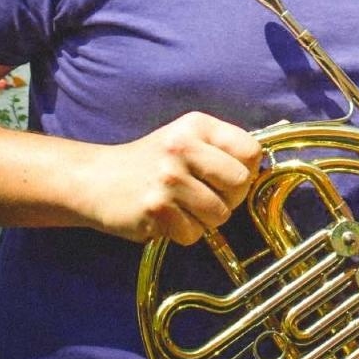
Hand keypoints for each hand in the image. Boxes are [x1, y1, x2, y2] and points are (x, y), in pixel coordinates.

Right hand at [71, 112, 260, 244]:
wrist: (94, 180)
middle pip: (241, 183)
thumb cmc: (151, 162)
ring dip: (205, 219)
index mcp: (197, 125)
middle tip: (206, 196)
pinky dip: (183, 233)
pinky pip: (193, 233)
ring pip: (220, 214)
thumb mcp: (187, 139)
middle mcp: (182, 147)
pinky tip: (165, 218)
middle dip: (231, 198)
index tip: (227, 177)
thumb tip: (265, 168)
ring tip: (182, 207)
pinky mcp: (154, 208)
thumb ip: (223, 149)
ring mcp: (168, 178)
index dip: (246, 170)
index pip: (252, 151)